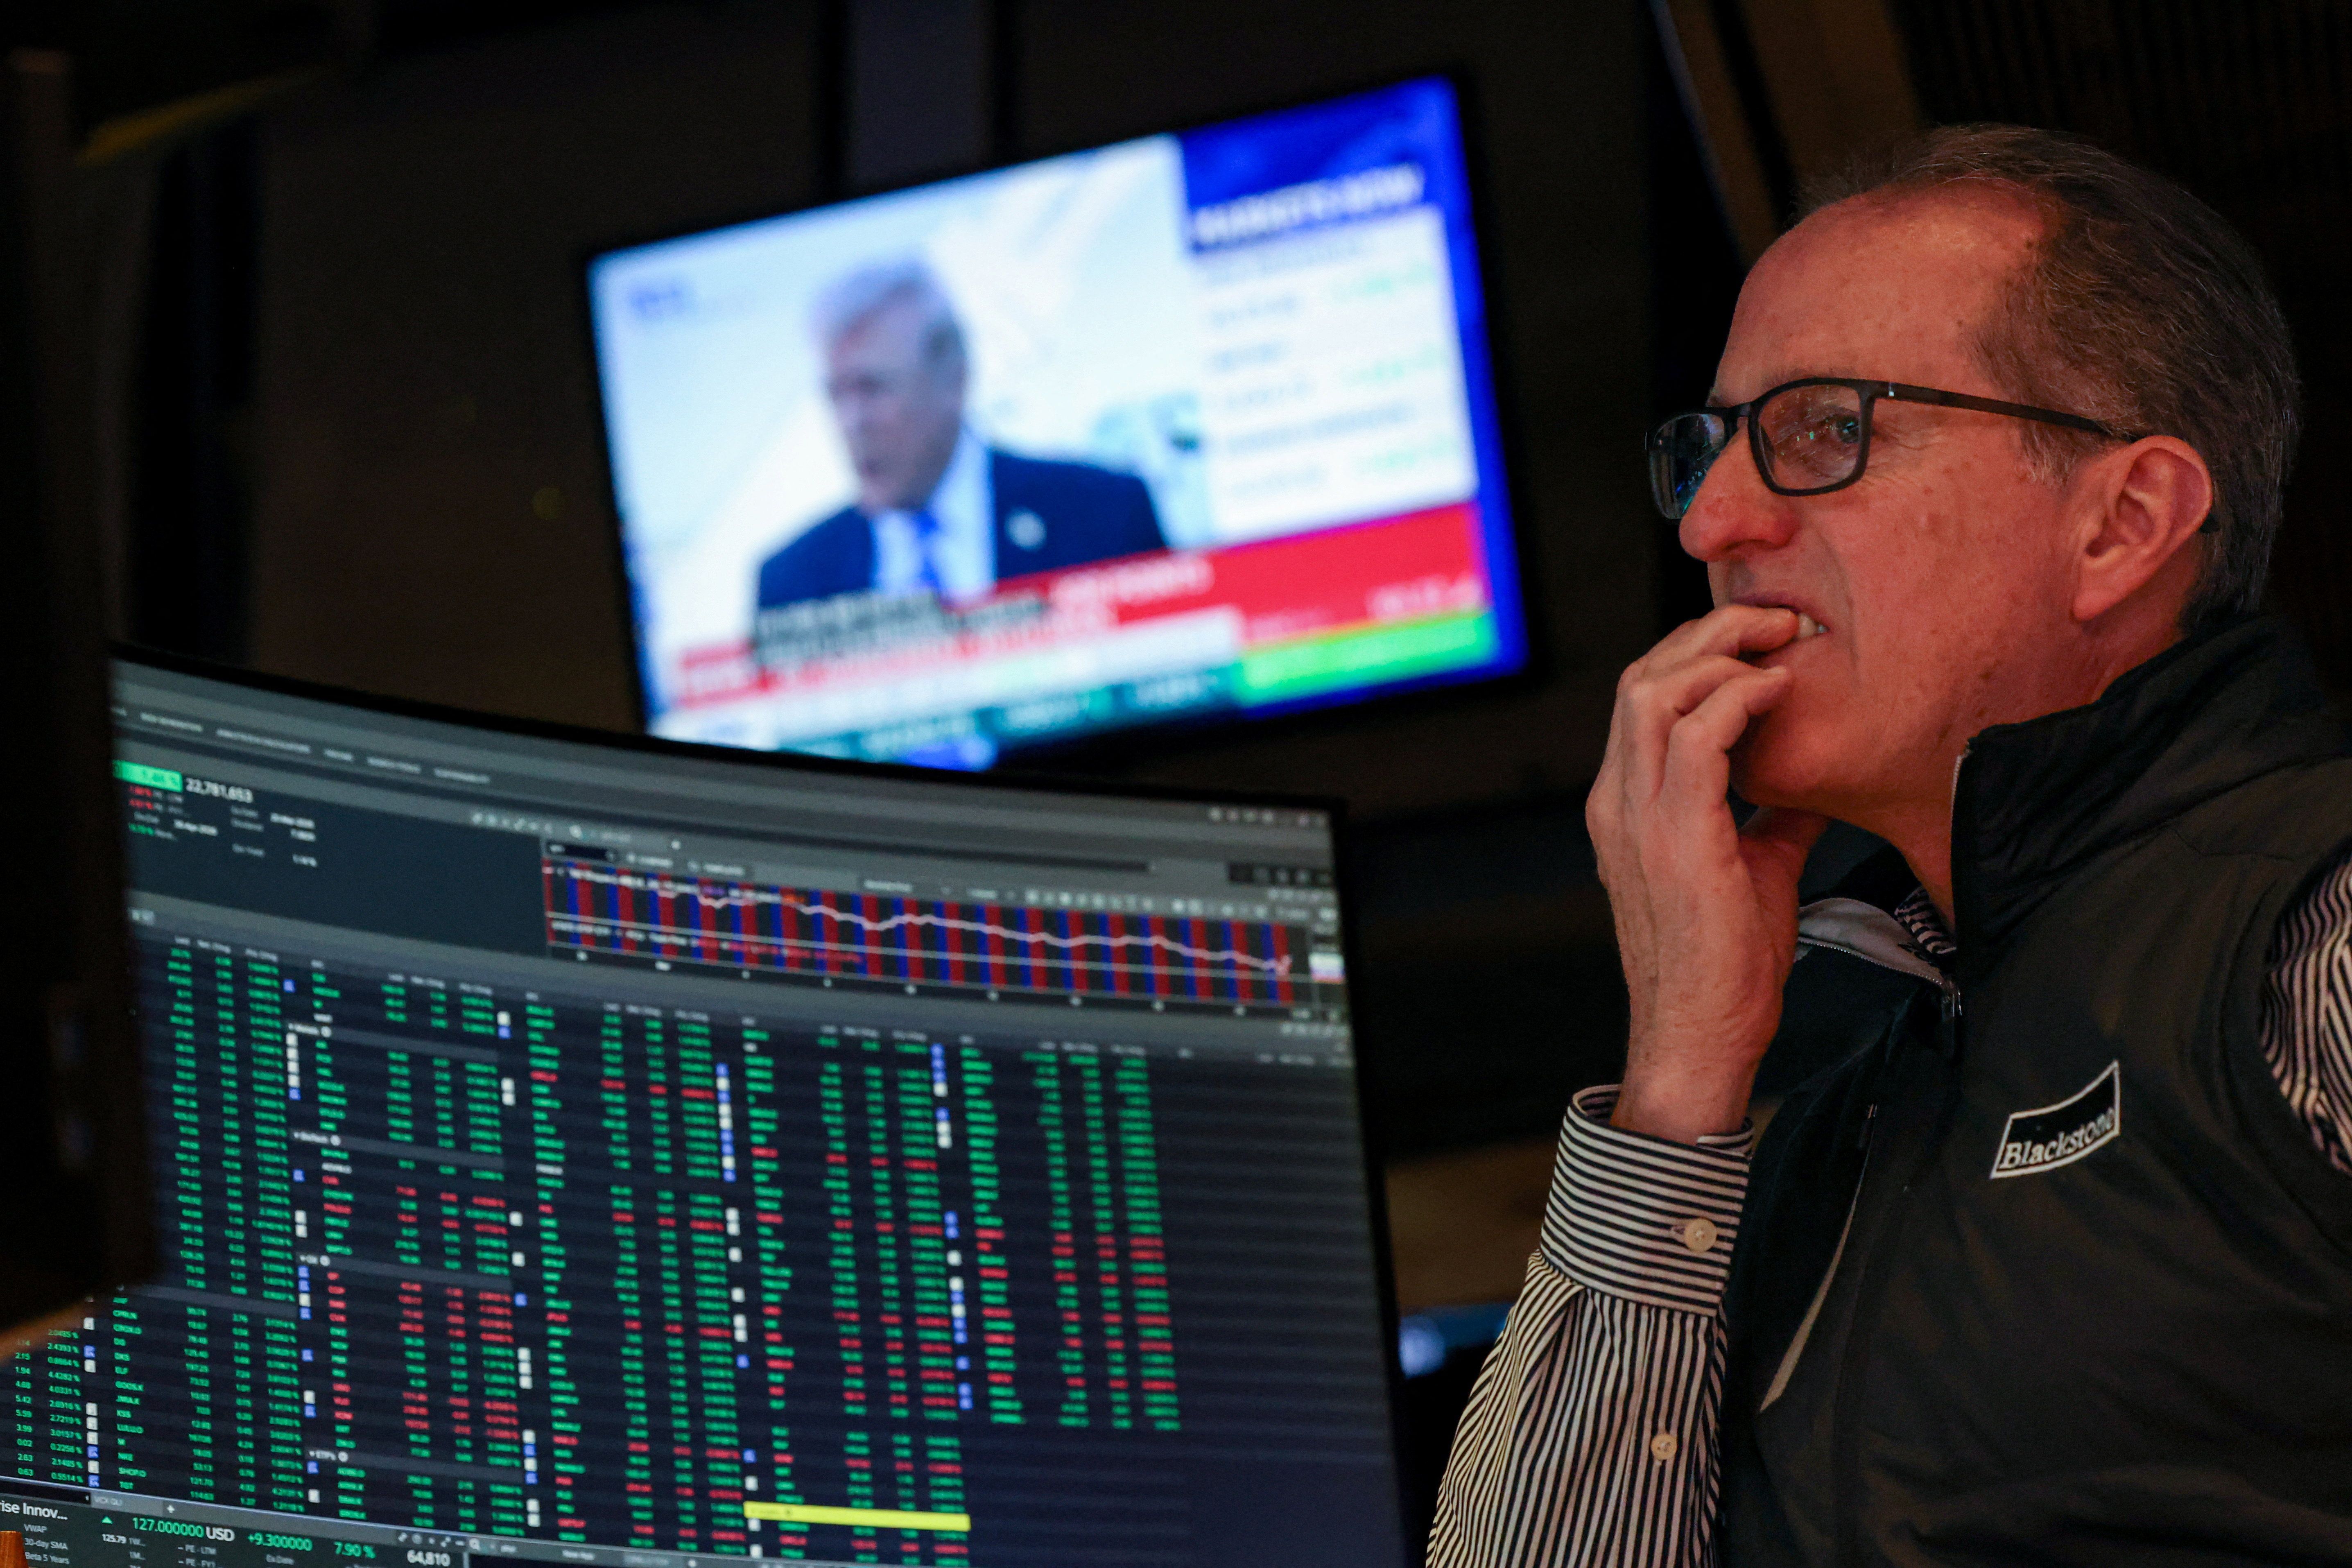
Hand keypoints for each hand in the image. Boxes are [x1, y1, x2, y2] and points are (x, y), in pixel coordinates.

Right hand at [1586, 606, 1828, 1141]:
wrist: (1701, 1038)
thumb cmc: (1725, 965)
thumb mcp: (1754, 869)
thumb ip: (1773, 817)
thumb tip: (1817, 781)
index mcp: (1625, 806)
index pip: (1642, 698)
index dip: (1696, 653)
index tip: (1760, 641)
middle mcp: (1618, 802)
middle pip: (1641, 677)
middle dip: (1708, 632)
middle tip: (1774, 619)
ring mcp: (1637, 819)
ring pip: (1654, 691)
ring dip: (1721, 652)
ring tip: (1778, 641)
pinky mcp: (1674, 839)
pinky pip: (1696, 738)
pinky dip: (1738, 700)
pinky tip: (1777, 693)